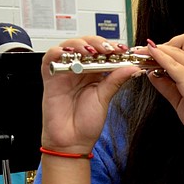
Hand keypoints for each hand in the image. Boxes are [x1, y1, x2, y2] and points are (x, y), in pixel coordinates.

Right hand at [40, 37, 140, 153]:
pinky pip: (49, 58)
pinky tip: (67, 53)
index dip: (112, 47)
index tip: (123, 49)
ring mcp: (65, 71)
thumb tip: (134, 67)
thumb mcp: (105, 97)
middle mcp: (80, 69)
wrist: (72, 140)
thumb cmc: (87, 122)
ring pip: (69, 46)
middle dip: (98, 43)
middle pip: (86, 45)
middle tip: (108, 49)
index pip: (103, 52)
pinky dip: (57, 51)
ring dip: (80, 45)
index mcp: (95, 73)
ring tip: (91, 51)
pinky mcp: (50, 77)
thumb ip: (116, 80)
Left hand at [143, 34, 183, 147]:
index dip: (168, 46)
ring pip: (178, 48)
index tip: (151, 53)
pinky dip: (160, 58)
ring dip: (158, 49)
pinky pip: (174, 65)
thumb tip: (152, 73)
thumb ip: (167, 86)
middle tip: (149, 56)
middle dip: (165, 43)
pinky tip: (150, 56)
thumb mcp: (181, 100)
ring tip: (142, 56)